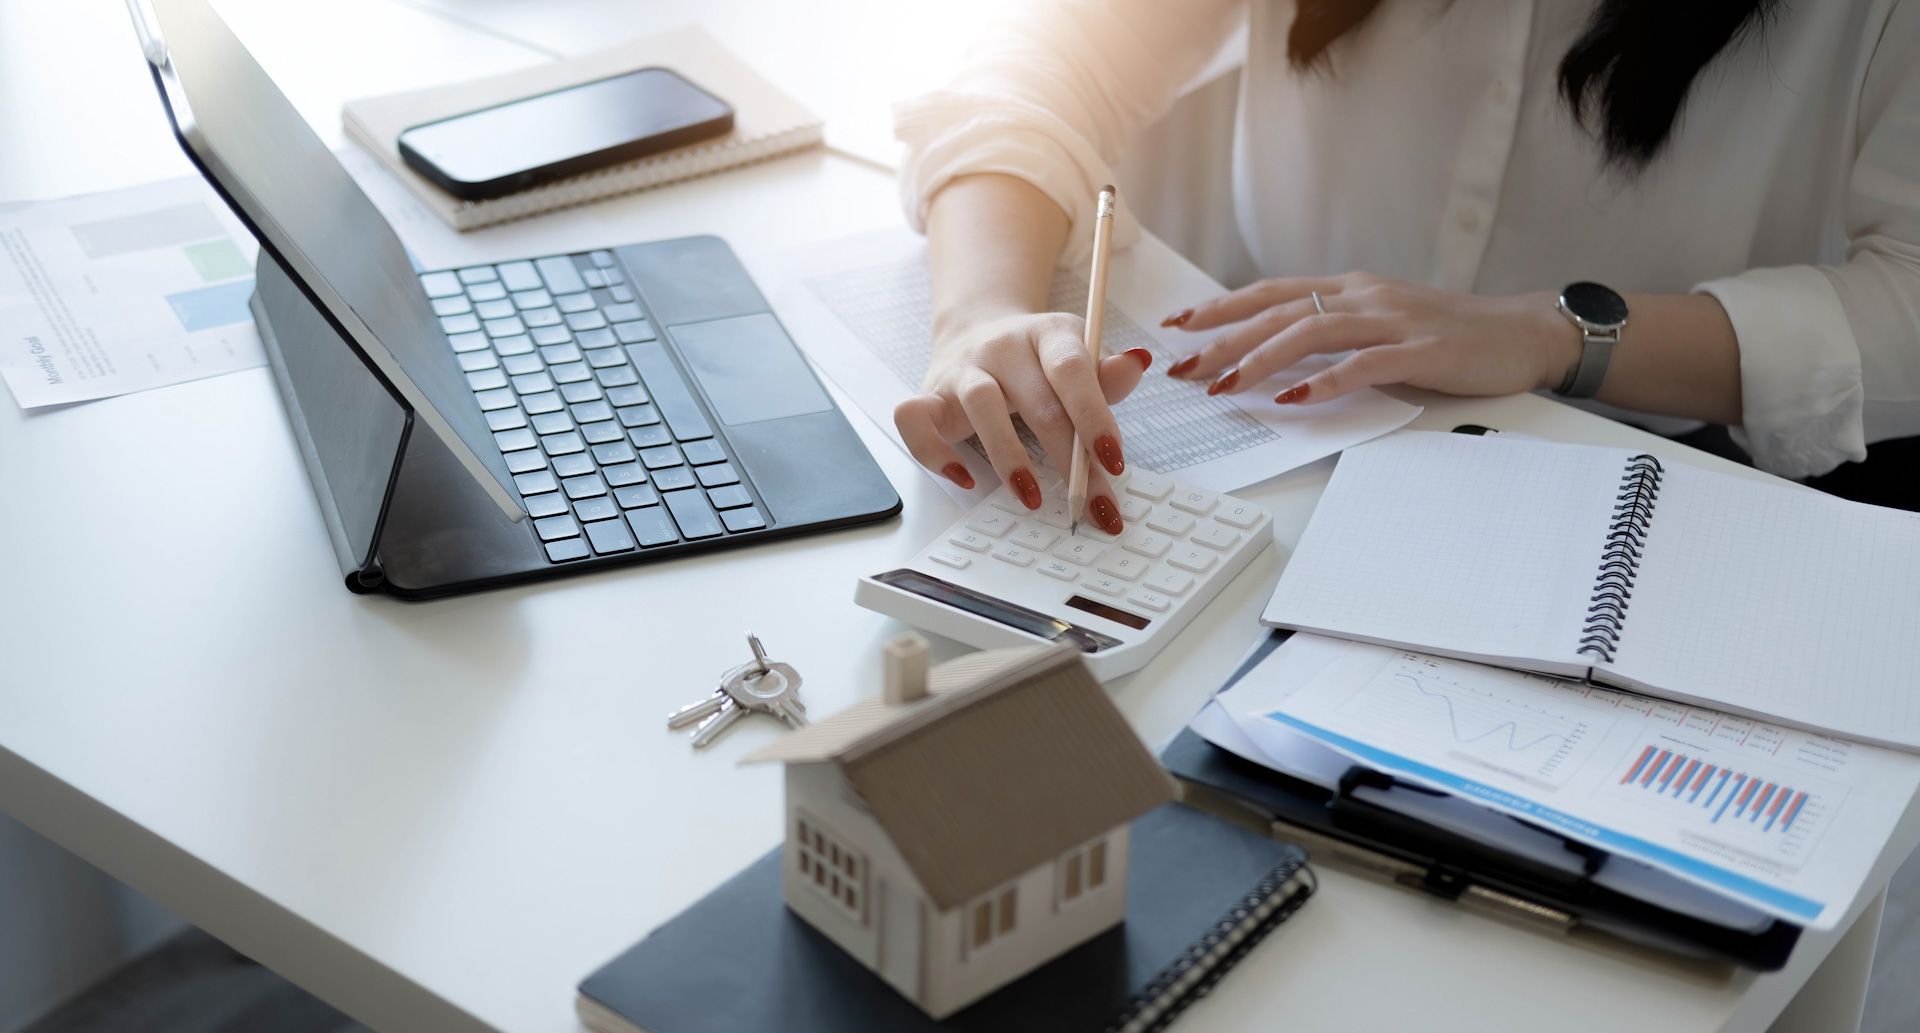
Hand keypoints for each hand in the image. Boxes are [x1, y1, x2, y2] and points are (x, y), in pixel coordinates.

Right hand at [893, 310, 1153, 534]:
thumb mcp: (1079, 359)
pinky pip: (915, 419)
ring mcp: (963, 369)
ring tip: (1032, 497)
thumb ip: (1107, 374)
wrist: (978, 333)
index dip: (1094, 415)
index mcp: (1048, 333)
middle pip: (1037, 401)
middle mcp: (1003, 346)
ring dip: (1009, 457)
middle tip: (1090, 503)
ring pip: (981, 406)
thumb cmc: (1039, 362)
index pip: (1072, 369)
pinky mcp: (929, 393)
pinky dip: (934, 452)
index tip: (1112, 461)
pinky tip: (965, 478)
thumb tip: (1137, 364)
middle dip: (1067, 460)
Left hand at [1158, 273, 1578, 404]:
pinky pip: (1363, 364)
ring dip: (1261, 358)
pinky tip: (1294, 397)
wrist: (1522, 334)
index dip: (1223, 307)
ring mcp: (1392, 320)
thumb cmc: (1450, 337)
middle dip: (1224, 338)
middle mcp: (1365, 296)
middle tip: (1182, 366)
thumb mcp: (1382, 326)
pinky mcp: (1420, 351)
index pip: (1272, 292)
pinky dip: (1324, 380)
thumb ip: (1337, 334)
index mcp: (1352, 289)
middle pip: (1279, 310)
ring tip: (1224, 384)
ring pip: (1311, 331)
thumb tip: (1278, 355)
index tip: (1180, 325)